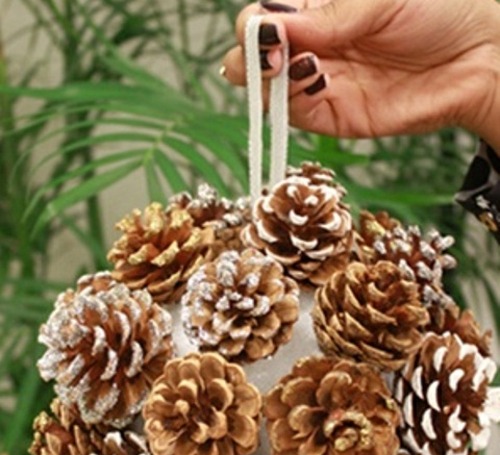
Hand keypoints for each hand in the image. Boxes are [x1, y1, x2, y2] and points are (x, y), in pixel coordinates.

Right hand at [223, 0, 499, 148]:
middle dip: (250, 56)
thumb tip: (272, 26)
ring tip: (298, 64)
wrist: (479, 56)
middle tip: (270, 51)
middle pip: (255, 57)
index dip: (257, 24)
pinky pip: (298, 115)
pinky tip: (317, 79)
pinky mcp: (335, 116)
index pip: (263, 17)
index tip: (269, 26)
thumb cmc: (439, 9)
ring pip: (268, 91)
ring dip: (269, 81)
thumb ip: (325, 15)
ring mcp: (321, 84)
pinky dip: (295, 103)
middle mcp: (312, 46)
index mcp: (316, 9)